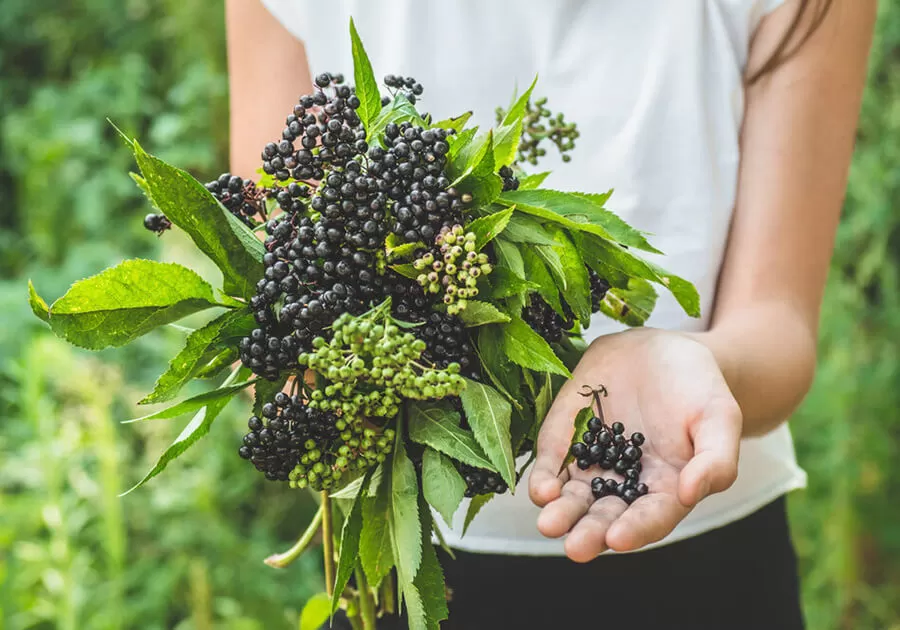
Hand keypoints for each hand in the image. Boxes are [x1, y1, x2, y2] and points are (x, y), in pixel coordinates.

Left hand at [528, 328, 741, 560]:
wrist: (663, 350)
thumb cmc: (698, 388)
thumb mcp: (719, 417)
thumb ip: (715, 460)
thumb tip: (690, 494)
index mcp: (666, 489)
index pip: (650, 518)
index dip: (636, 530)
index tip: (618, 538)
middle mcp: (625, 484)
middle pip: (605, 517)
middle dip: (589, 533)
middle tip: (575, 547)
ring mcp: (592, 462)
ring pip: (573, 498)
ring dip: (561, 513)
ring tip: (549, 522)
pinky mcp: (566, 438)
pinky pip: (553, 464)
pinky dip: (544, 478)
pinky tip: (541, 489)